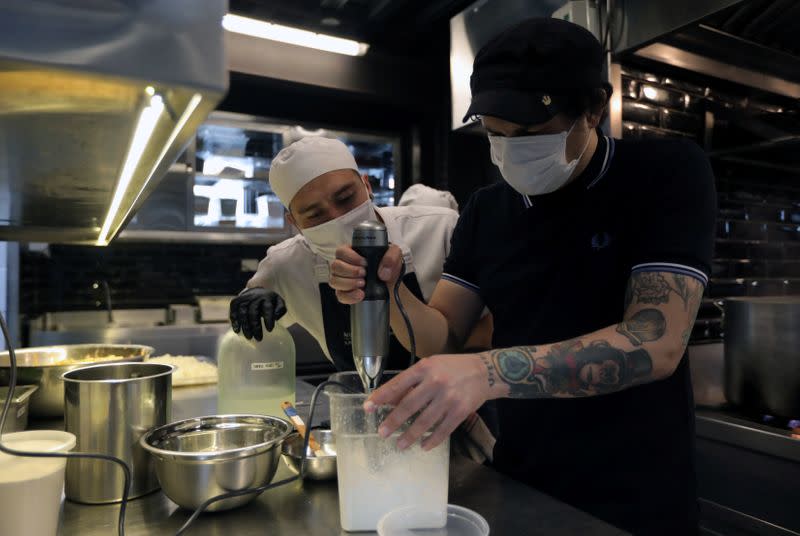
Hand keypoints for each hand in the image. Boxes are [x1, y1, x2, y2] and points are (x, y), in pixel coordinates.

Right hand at [229, 288, 286, 340]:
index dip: (268, 319)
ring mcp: (244, 298)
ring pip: (243, 312)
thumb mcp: (279, 302)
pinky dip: (234, 321)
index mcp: (266, 298)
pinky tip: (237, 330)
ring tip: (249, 337)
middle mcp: (254, 297)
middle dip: (256, 326)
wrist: (256, 290)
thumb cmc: (269, 301)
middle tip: (259, 338)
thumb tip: (276, 317)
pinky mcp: (236, 301)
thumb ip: (281, 309)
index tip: (270, 330)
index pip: (267, 308)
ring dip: (245, 326)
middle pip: (253, 312)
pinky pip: (233, 310)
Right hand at [329, 244, 403, 304]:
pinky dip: (349, 296)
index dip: (350, 257)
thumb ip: (391, 257)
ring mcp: (342, 279)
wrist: (391, 284)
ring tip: (363, 284)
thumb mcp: (395, 255)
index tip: (365, 263)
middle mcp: (344, 265)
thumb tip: (382, 273)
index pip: (341, 251)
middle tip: (364, 274)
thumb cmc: (389, 266)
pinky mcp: (345, 292)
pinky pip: (340, 295)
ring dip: (348, 283)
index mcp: (352, 252)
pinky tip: (360, 295)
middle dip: (350, 271)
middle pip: (335, 266)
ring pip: (334, 280)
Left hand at [364, 354, 492, 450]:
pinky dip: (432, 440)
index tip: (368, 407)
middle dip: (393, 421)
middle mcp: (435, 382)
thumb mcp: (430, 367)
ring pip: (424, 421)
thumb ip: (411, 382)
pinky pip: (443, 430)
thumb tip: (389, 400)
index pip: (398, 384)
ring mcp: (449, 398)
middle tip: (382, 433)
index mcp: (425, 368)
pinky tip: (423, 446)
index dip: (381, 397)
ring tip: (399, 445)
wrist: (485, 371)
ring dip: (410, 435)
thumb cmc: (453, 368)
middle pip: (409, 405)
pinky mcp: (461, 411)